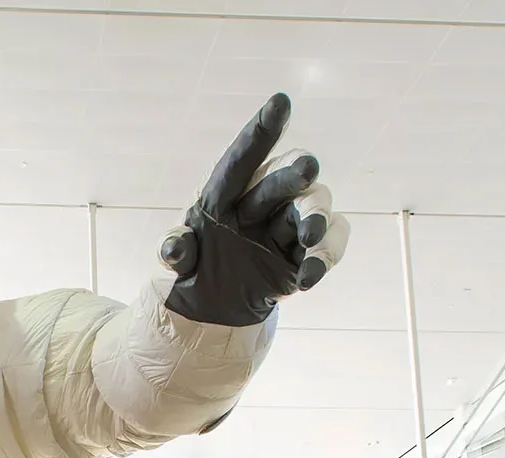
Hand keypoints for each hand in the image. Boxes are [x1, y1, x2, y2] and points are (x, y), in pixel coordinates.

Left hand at [162, 93, 350, 326]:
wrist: (214, 309)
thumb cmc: (195, 270)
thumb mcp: (179, 262)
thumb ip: (176, 251)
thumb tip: (174, 249)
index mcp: (223, 194)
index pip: (240, 159)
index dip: (261, 131)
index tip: (281, 102)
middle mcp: (259, 201)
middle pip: (283, 176)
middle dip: (295, 171)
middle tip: (306, 170)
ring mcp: (287, 224)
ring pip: (314, 203)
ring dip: (315, 216)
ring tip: (309, 236)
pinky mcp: (308, 250)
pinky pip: (331, 240)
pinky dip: (326, 254)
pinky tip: (309, 276)